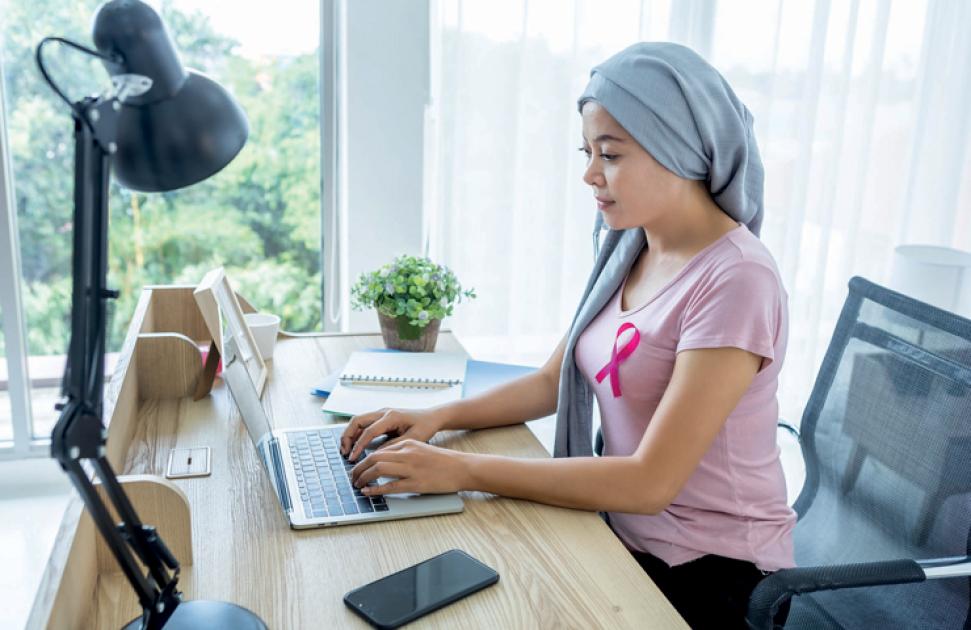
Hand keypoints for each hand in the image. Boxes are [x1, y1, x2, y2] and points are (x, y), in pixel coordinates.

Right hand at [340, 407, 448, 461]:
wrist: (432, 417)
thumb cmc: (425, 427)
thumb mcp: (413, 439)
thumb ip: (394, 446)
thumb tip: (376, 455)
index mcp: (391, 416)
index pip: (369, 431)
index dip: (359, 445)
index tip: (353, 458)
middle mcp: (384, 412)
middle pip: (357, 421)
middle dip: (347, 436)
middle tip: (344, 453)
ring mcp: (381, 413)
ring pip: (358, 421)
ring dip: (350, 434)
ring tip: (346, 450)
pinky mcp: (381, 417)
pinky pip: (364, 424)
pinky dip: (356, 433)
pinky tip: (354, 446)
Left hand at [350, 439, 469, 495]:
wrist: (463, 467)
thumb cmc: (443, 461)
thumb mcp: (421, 449)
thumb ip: (403, 453)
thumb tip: (383, 464)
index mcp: (408, 444)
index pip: (378, 450)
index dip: (363, 460)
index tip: (357, 468)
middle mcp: (407, 453)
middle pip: (374, 458)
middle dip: (359, 468)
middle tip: (353, 478)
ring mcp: (411, 468)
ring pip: (379, 469)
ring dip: (364, 478)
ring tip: (358, 485)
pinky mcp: (416, 483)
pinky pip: (390, 486)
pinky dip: (376, 489)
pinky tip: (368, 492)